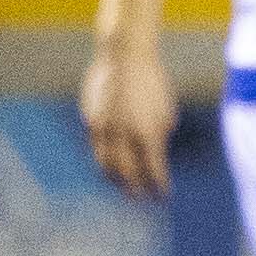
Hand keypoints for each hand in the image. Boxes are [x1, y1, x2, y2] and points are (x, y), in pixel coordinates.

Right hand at [80, 40, 178, 197]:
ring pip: (104, 164)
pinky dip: (104, 158)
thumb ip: (160, 138)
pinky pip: (96, 146)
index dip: (158, 188)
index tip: (163, 197)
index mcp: (147, 134)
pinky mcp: (89, 119)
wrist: (125, 57)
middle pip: (126, 174)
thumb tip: (153, 159)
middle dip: (135, 190)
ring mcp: (102, 128)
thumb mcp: (167, 113)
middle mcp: (122, 135)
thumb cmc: (154, 84)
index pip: (153, 172)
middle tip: (141, 198)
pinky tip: (111, 163)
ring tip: (123, 187)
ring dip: (115, 180)